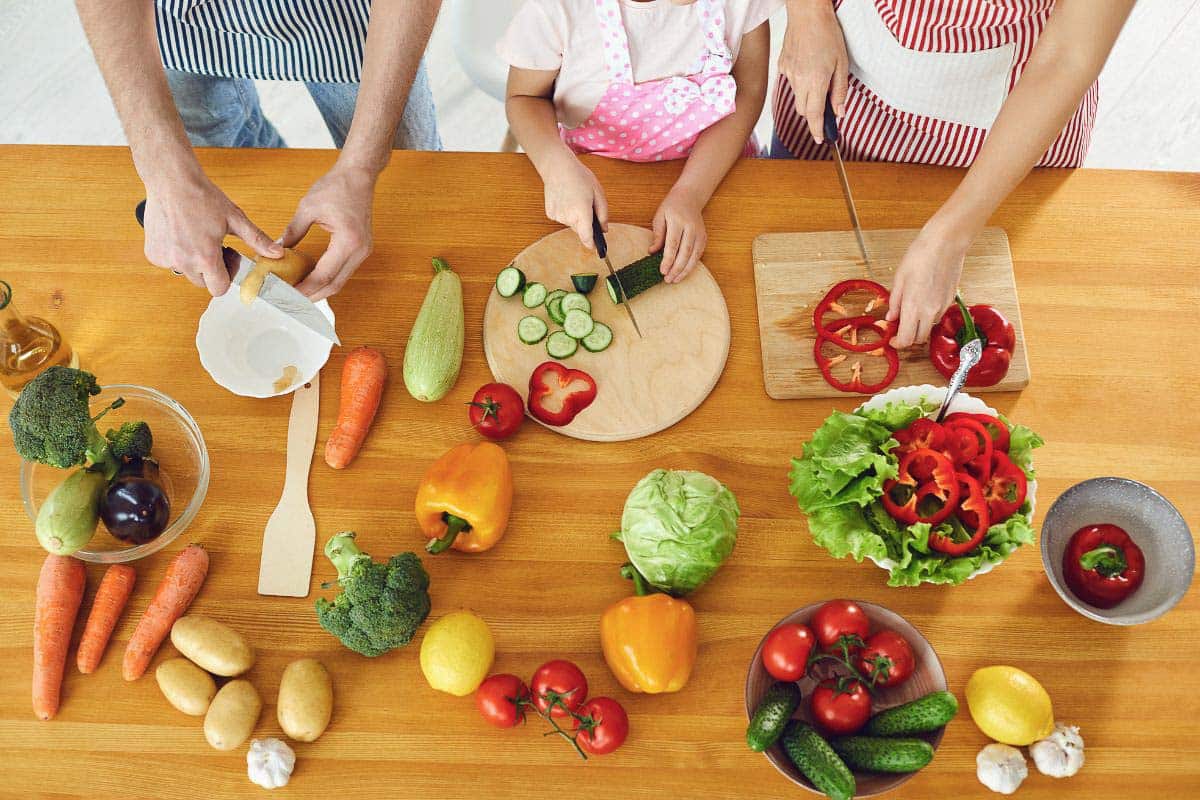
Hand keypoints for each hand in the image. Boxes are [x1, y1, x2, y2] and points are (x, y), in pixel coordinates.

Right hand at [142, 170, 281, 295]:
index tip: (227, 256)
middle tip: (214, 244)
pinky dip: (176, 253)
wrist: (171, 180)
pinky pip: (169, 262)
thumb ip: (257, 240)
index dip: (226, 275)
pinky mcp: (152, 253)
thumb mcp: (235, 218)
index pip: (219, 289)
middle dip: (211, 268)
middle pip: (203, 282)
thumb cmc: (202, 197)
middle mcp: (183, 262)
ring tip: (197, 236)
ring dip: (193, 261)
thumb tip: (277, 253)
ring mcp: (165, 258)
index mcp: (205, 257)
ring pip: (185, 272)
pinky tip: (180, 234)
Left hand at [283, 162, 378, 301]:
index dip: (304, 289)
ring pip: (340, 281)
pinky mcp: (361, 249)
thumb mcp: (308, 208)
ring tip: (298, 292)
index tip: (286, 294)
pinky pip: (344, 271)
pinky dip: (327, 278)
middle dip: (312, 296)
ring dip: (320, 289)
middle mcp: (359, 250)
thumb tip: (275, 250)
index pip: (323, 275)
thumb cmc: (336, 187)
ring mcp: (363, 251)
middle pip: (335, 285)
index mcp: (347, 241)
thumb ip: (292, 233)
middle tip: (290, 301)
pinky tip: (311, 278)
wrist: (359, 175)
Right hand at [543, 152, 607, 249]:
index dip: (592, 244)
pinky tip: (565, 200)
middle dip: (585, 223)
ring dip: (575, 217)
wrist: (557, 167)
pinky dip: (566, 212)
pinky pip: (562, 218)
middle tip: (586, 206)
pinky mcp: (550, 214)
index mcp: (581, 212)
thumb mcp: (598, 193)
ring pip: (571, 224)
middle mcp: (568, 217)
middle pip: (580, 229)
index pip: (586, 237)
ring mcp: (557, 216)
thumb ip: (603, 214)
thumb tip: (604, 229)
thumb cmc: (579, 177)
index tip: (596, 248)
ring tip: (574, 199)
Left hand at [651, 184, 706, 283]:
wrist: (689, 197)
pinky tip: (684, 272)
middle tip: (668, 279)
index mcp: (677, 221)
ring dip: (685, 270)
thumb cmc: (671, 208)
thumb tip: (652, 252)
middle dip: (676, 268)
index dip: (668, 260)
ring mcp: (699, 233)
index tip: (662, 271)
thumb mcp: (659, 217)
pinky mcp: (704, 237)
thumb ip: (657, 235)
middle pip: (685, 252)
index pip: (673, 244)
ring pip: (694, 256)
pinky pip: (698, 254)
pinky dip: (691, 265)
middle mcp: (691, 227)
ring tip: (675, 280)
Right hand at [779, 0, 848, 142]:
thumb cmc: (827, 34)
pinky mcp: (782, 67)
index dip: (818, 130)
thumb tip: (840, 111)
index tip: (820, 139)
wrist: (807, 15)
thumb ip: (840, 91)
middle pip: (803, 110)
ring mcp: (788, 74)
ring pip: (796, 96)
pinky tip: (806, 66)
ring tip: (817, 76)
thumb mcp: (842, 64)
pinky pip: (790, 82)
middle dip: (813, 113)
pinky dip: (799, 81)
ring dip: (806, 95)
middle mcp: (799, 81)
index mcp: (816, 82)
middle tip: (825, 107)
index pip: (815, 115)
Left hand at [886, 222, 969, 347]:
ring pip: (929, 327)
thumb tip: (891, 317)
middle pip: (919, 339)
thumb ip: (894, 302)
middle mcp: (930, 311)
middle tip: (900, 327)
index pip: (906, 339)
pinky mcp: (951, 300)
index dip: (898, 343)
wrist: (945, 243)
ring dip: (920, 326)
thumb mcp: (899, 279)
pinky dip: (929, 315)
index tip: (892, 339)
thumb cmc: (921, 255)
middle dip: (908, 337)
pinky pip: (938, 316)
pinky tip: (924, 301)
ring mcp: (942, 307)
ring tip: (911, 311)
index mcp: (913, 307)